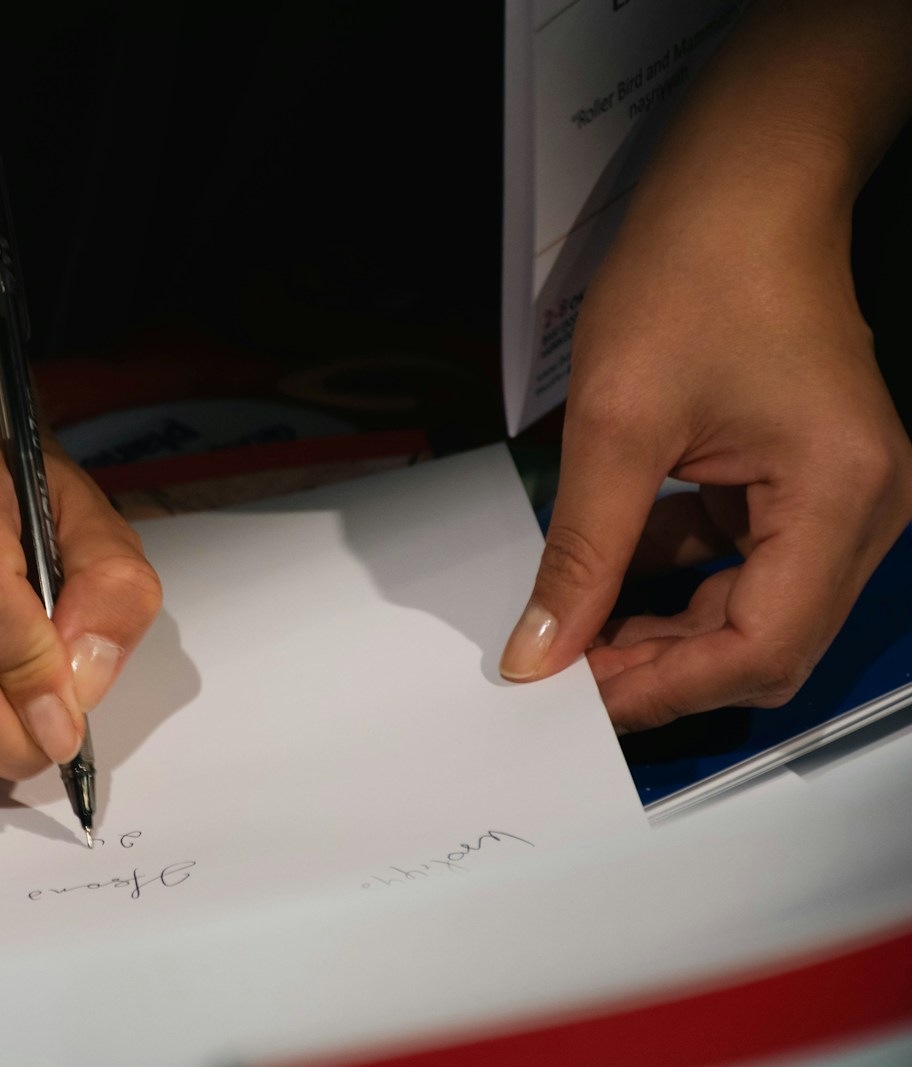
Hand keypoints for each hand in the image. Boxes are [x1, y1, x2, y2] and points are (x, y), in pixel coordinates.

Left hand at [500, 182, 911, 731]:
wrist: (740, 186)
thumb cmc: (697, 270)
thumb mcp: (615, 426)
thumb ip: (582, 550)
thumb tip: (544, 646)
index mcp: (841, 495)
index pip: (762, 647)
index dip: (665, 687)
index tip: (579, 697)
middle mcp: (864, 508)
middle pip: (765, 642)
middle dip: (663, 666)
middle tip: (569, 668)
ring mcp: (840, 496)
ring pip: (752, 611)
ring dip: (665, 629)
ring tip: (578, 629)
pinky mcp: (805, 482)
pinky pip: (745, 563)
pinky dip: (677, 580)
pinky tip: (613, 574)